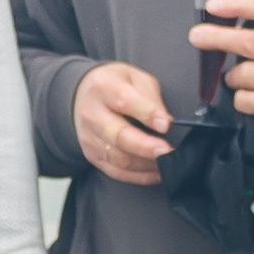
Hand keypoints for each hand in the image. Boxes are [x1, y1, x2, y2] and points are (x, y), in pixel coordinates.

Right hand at [75, 60, 173, 182]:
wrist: (85, 96)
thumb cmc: (116, 85)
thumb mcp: (136, 78)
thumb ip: (150, 97)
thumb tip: (164, 122)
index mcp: (103, 87)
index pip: (124, 100)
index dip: (147, 113)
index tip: (165, 124)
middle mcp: (91, 114)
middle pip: (118, 136)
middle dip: (145, 147)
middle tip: (167, 151)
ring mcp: (89, 138)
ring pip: (118, 158)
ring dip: (146, 164)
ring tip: (166, 162)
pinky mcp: (92, 155)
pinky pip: (116, 171)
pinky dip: (138, 176)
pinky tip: (155, 172)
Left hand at [194, 0, 253, 124]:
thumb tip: (229, 19)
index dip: (236, 5)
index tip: (212, 5)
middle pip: (248, 43)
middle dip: (216, 38)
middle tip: (197, 36)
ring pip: (243, 75)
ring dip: (232, 76)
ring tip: (240, 75)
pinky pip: (249, 101)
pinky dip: (240, 98)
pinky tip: (248, 93)